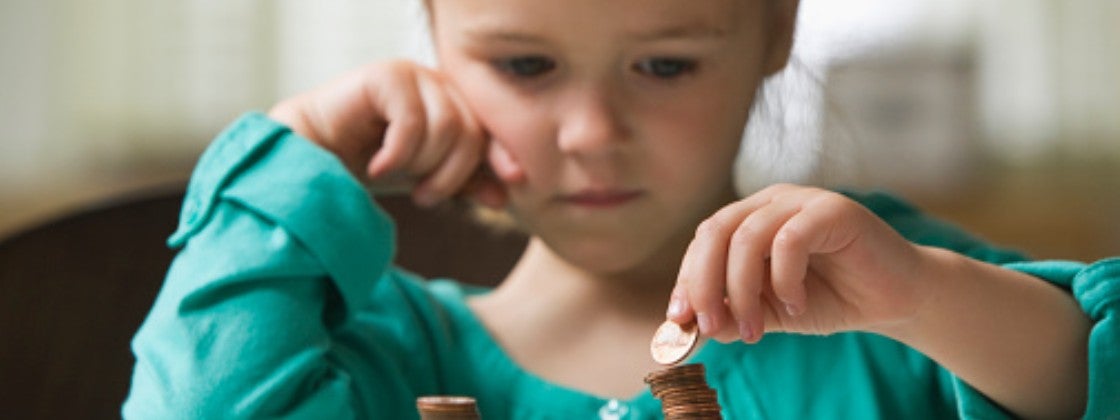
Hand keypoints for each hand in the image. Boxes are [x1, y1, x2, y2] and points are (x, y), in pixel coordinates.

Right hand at [267, 60, 521, 207]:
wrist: (312, 162)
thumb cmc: (367, 167)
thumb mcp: (424, 180)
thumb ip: (464, 183)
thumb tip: (503, 197)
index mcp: (452, 103)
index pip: (490, 129)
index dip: (500, 155)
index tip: (512, 182)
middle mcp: (436, 83)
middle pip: (471, 132)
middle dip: (449, 173)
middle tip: (423, 196)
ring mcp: (411, 76)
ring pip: (448, 127)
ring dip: (422, 165)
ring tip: (395, 177)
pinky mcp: (384, 76)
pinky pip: (414, 120)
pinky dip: (398, 154)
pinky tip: (377, 167)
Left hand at [666, 184, 927, 342]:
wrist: (896, 298)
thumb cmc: (832, 299)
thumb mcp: (771, 312)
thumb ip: (734, 313)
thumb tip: (691, 327)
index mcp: (751, 218)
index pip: (704, 240)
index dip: (687, 279)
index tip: (679, 320)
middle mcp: (771, 201)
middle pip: (716, 231)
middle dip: (704, 283)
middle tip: (709, 326)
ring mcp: (802, 200)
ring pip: (747, 237)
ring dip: (742, 290)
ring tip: (755, 329)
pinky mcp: (834, 209)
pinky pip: (790, 240)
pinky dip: (783, 280)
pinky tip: (795, 306)